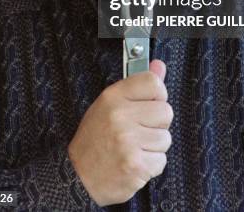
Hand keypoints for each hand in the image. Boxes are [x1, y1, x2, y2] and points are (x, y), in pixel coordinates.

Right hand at [67, 60, 172, 205]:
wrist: (78, 177)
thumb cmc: (95, 139)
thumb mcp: (109, 104)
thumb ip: (137, 85)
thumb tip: (159, 65)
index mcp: (113, 96)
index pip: (153, 82)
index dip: (157, 94)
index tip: (150, 103)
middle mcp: (121, 115)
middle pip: (166, 111)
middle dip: (156, 124)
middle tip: (138, 131)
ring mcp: (129, 141)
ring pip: (165, 138)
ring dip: (154, 146)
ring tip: (134, 148)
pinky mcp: (136, 165)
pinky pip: (161, 160)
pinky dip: (151, 164)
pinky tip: (134, 162)